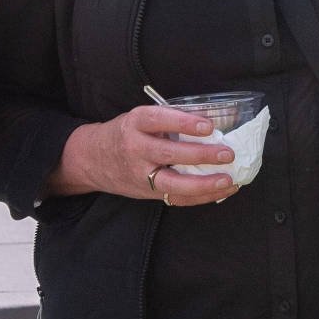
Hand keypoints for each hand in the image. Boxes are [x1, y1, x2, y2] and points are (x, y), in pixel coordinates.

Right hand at [49, 105, 239, 206]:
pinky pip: (176, 198)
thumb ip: (166, 120)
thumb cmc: (124, 134)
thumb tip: (209, 122)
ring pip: (173, 183)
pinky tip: (220, 191)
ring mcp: (140, 174)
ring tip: (228, 179)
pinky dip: (200, 197)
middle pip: (170, 153)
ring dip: (204, 183)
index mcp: (134, 124)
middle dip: (201, 155)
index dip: (184, 122)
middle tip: (227, 153)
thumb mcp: (137, 119)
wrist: (91, 159)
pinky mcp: (146, 192)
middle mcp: (135, 149)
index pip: (159, 119)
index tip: (208, 125)